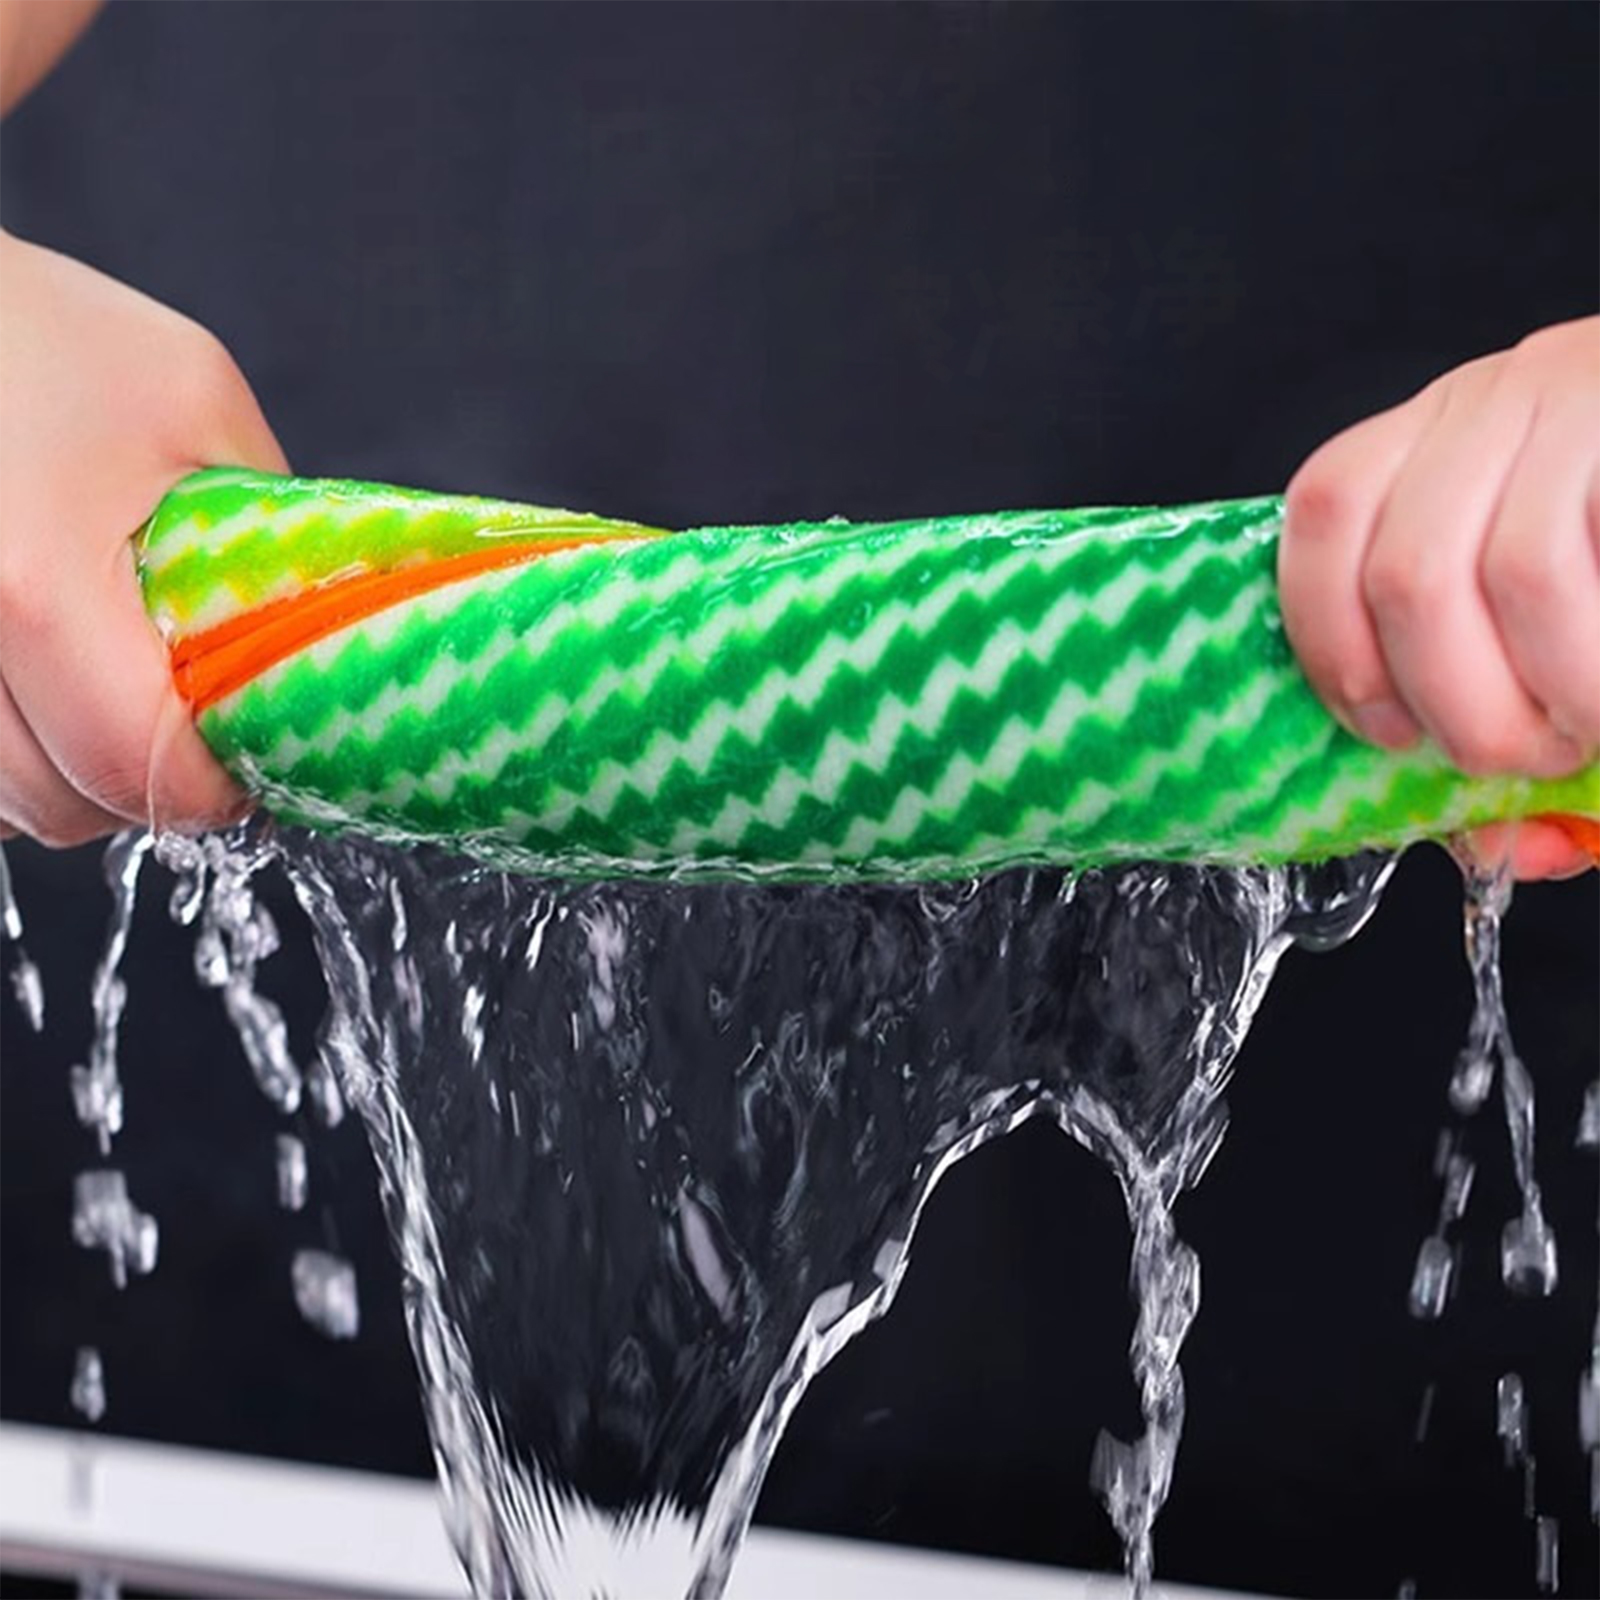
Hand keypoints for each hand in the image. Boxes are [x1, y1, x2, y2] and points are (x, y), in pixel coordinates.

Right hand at [0, 230, 287, 844]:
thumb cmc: (41, 333)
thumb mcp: (195, 402)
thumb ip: (266, 529)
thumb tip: (328, 628)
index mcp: (33, 581)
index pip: (140, 767)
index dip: (218, 783)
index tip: (254, 748)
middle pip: (67, 807)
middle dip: (154, 785)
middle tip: (198, 720)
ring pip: (10, 806)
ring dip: (79, 779)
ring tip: (122, 695)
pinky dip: (20, 758)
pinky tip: (54, 696)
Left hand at [1279, 317, 1599, 879]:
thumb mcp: (1558, 606)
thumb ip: (1511, 713)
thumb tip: (1501, 851)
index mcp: (1434, 436)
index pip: (1326, 509)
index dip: (1334, 642)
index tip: (1391, 733)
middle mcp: (1494, 396)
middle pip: (1408, 572)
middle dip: (1458, 708)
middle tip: (1520, 756)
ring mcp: (1583, 391)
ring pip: (1518, 570)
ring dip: (1553, 691)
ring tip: (1584, 730)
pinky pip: (1584, 558)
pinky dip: (1592, 663)